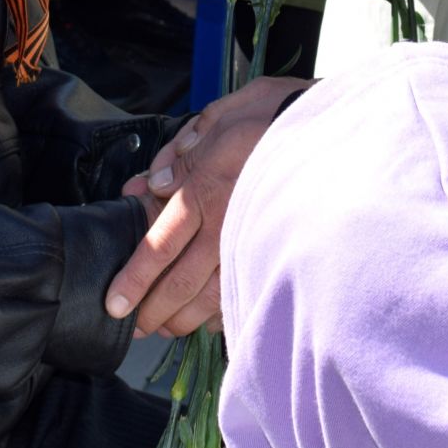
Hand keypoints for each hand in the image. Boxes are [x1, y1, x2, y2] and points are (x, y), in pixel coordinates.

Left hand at [107, 75, 311, 336]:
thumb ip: (181, 154)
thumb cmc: (273, 119)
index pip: (159, 246)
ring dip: (184, 318)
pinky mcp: (278, 253)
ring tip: (165, 328)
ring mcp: (255, 245)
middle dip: (153, 312)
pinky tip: (209, 319)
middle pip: (181, 283)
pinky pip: (247, 294)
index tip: (114, 305)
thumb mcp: (221, 121)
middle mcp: (227, 226)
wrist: (333, 130)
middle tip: (132, 328)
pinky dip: (224, 312)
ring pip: (212, 298)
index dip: (134, 280)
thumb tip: (149, 184)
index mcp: (206, 191)